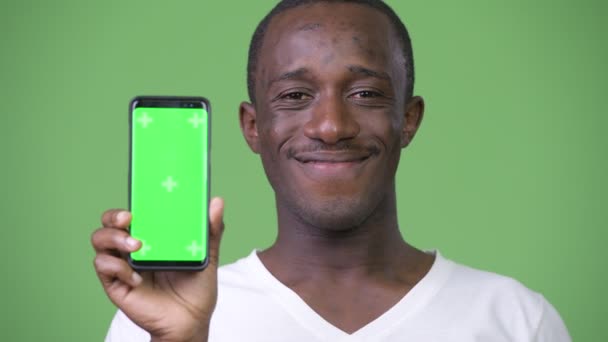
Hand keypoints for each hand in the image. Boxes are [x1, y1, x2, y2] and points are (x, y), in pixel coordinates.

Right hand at [91, 197, 224, 341]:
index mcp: (152, 237)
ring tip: (136, 245)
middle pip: (109, 223)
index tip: (138, 198)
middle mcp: (133, 248)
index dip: (130, 202)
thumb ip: (211, 231)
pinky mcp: (116, 284)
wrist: (191, 321)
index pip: (132, 213)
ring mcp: (123, 265)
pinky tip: (137, 277)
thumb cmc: (196, 288)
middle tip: (129, 218)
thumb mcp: (207, 256)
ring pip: (100, 240)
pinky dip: (117, 267)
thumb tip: (217, 202)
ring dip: (113, 237)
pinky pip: (104, 267)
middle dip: (113, 216)